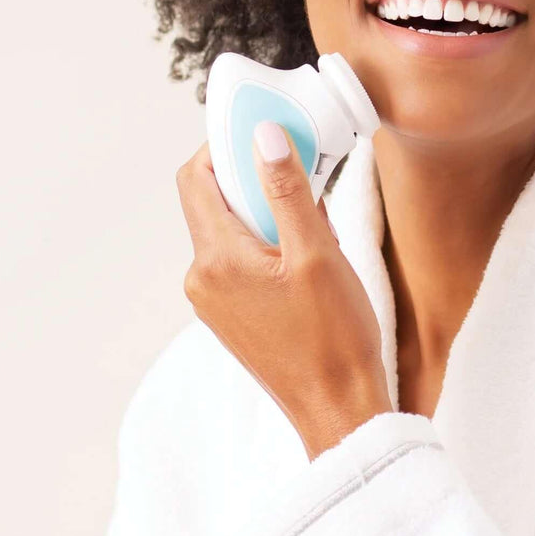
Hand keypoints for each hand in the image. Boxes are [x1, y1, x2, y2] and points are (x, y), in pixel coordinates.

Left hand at [176, 122, 393, 459]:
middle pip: (213, 201)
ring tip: (314, 216)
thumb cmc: (334, 336)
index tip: (261, 128)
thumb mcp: (317, 252)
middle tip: (300, 165)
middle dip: (253, 175)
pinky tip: (308, 249)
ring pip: (231, 228)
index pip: (194, 179)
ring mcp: (216, 300)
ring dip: (266, 208)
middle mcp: (204, 279)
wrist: (339, 407)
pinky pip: (241, 256)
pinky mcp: (234, 313)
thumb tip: (264, 136)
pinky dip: (268, 238)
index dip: (222, 145)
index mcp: (216, 260)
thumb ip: (287, 191)